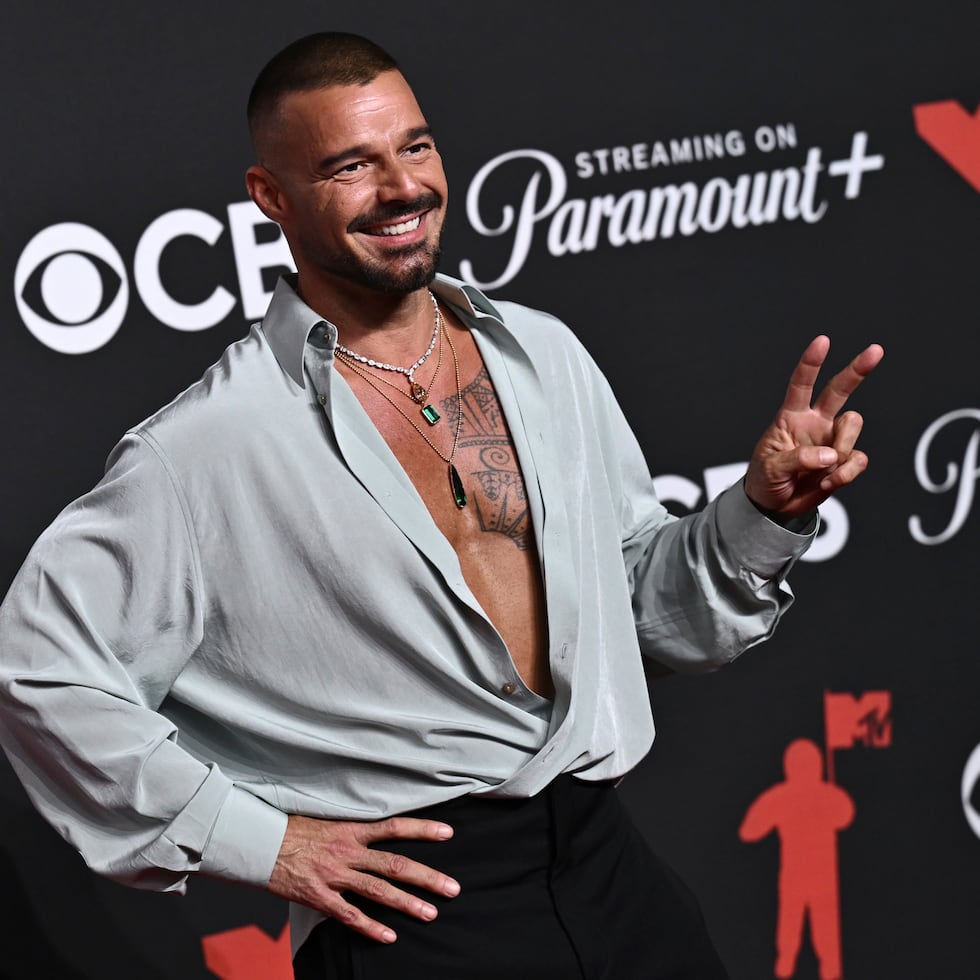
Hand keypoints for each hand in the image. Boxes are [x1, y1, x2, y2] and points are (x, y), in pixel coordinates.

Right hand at [267, 813, 460, 943]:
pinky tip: (389, 936)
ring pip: (378, 891)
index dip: (423, 829)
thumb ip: (354, 829)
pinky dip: (370, 926)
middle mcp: (348, 852)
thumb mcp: (329, 820)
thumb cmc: (294, 830)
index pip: (395, 827)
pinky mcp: (319, 896)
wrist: (260, 843)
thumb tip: (378, 830)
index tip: (448, 833)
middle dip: (427, 877)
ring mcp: (335, 876)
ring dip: (407, 903)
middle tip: (453, 888)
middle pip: (396, 864)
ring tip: (431, 913)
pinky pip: (349, 915)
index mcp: (352, 830)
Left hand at [744, 335, 883, 518]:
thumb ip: (798, 459)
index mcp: (790, 418)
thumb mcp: (770, 468)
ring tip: (822, 471)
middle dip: (857, 370)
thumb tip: (830, 455)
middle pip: (839, 390)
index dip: (811, 363)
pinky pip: (857, 460)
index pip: (801, 385)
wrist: (774, 507)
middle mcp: (815, 424)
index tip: (822, 342)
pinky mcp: (844, 463)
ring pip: (853, 427)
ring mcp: (832, 442)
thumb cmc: (764, 480)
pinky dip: (845, 475)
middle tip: (876, 351)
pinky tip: (827, 483)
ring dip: (842, 449)